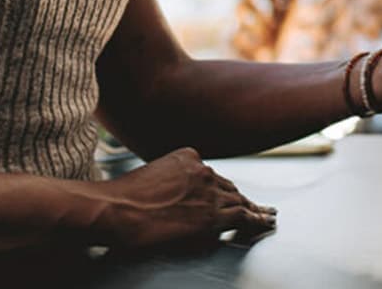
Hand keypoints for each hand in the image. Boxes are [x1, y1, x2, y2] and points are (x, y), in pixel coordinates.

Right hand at [95, 147, 275, 249]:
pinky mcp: (211, 215)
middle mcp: (202, 170)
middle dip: (242, 197)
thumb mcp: (149, 178)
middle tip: (258, 206)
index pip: (211, 175)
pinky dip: (256, 220)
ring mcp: (208, 192)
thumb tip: (175, 201)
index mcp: (187, 157)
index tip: (231, 194)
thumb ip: (169, 182)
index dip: (223, 188)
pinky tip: (264, 224)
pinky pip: (243, 216)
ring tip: (266, 216)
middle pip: (228, 187)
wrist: (115, 209)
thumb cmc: (121, 200)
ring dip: (255, 210)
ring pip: (240, 200)